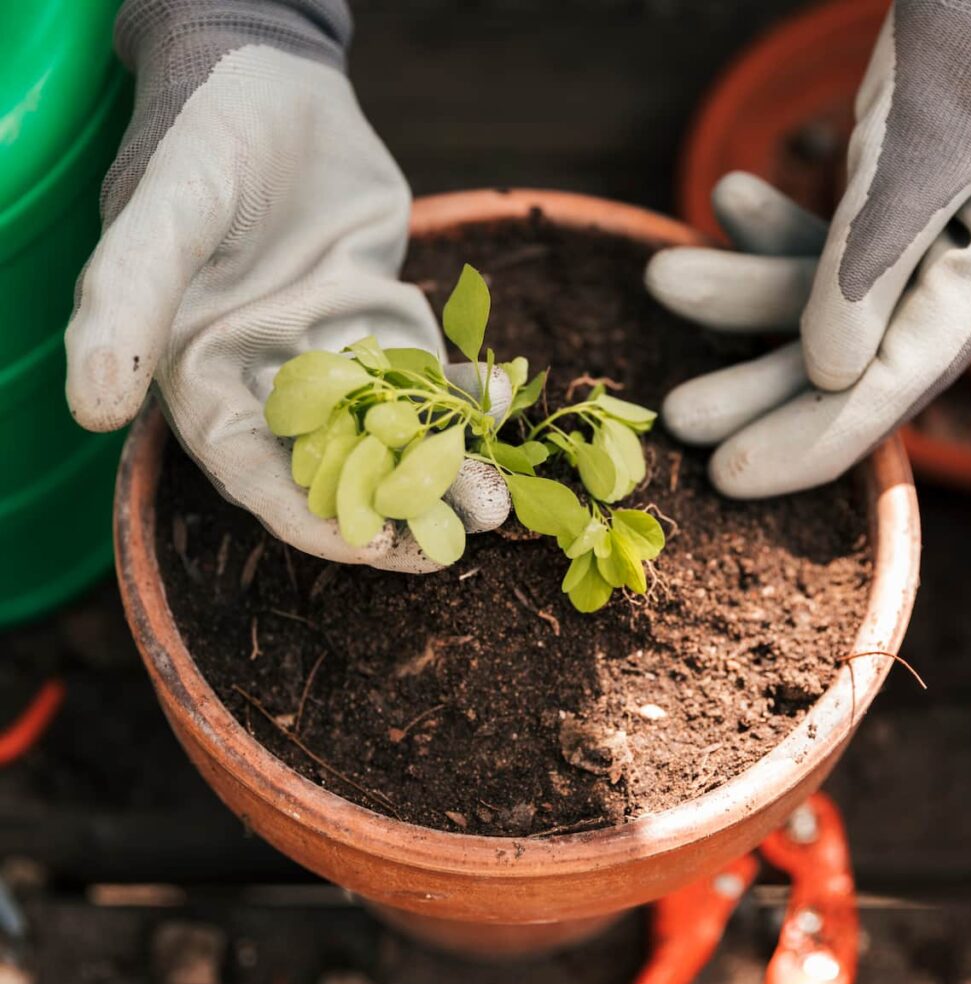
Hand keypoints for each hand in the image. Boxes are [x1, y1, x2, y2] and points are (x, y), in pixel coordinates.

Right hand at [65, 0, 507, 569]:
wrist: (270, 72)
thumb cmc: (203, 134)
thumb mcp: (166, 212)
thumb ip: (129, 300)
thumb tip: (91, 408)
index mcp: (207, 377)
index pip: (258, 475)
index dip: (315, 519)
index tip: (380, 550)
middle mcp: (270, 379)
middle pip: (341, 467)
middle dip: (407, 502)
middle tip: (475, 524)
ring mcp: (331, 352)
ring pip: (393, 429)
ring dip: (449, 460)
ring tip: (503, 491)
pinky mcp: (378, 318)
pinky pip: (425, 369)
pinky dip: (463, 390)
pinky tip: (503, 397)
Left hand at [646, 1, 970, 497]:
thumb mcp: (925, 144)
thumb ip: (870, 265)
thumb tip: (826, 375)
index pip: (886, 392)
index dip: (804, 442)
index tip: (728, 478)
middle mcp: (960, 274)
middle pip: (845, 362)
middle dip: (756, 383)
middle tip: (677, 415)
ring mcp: (926, 239)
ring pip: (821, 298)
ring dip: (739, 293)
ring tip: (660, 275)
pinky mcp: (894, 201)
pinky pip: (826, 239)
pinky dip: (772, 228)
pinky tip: (726, 200)